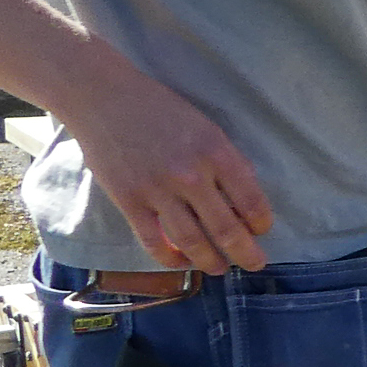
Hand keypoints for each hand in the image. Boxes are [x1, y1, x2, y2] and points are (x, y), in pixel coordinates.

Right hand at [55, 66, 273, 273]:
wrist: (103, 98)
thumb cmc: (160, 108)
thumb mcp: (206, 127)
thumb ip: (226, 160)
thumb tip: (245, 196)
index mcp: (217, 153)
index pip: (251, 200)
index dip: (262, 223)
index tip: (263, 230)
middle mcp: (191, 175)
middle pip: (226, 229)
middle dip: (246, 253)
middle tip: (255, 264)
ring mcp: (158, 191)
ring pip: (192, 242)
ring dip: (211, 261)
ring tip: (220, 268)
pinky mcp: (129, 201)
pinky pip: (154, 242)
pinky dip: (170, 258)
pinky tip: (182, 263)